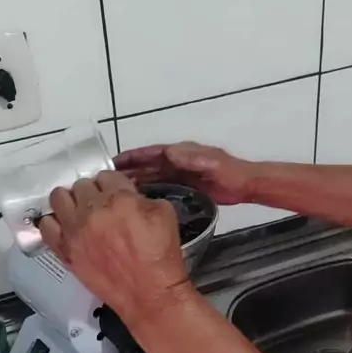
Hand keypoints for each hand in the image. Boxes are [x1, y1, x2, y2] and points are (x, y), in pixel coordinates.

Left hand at [39, 171, 189, 324]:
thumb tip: (127, 193)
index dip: (112, 183)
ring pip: (59, 197)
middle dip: (91, 192)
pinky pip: (46, 226)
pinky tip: (64, 227)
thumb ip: (142, 196)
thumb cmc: (160, 255)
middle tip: (100, 205)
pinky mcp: (64, 249)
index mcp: (119, 197)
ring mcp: (74, 230)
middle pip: (81, 185)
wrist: (148, 293)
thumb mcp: (165, 213)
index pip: (105, 175)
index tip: (115, 192)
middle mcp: (92, 210)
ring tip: (79, 211)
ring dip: (70, 201)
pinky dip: (54, 222)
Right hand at [115, 141, 254, 204]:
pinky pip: (161, 188)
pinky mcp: (184, 188)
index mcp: (180, 153)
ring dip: (136, 182)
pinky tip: (138, 201)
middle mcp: (176, 162)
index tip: (114, 161)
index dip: (132, 156)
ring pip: (152, 177)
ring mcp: (179, 175)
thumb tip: (168, 152)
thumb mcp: (210, 162)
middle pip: (147, 165)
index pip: (150, 153)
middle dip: (128, 170)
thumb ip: (190, 157)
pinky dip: (148, 192)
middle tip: (107, 178)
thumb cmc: (228, 172)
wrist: (244, 185)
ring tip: (116, 190)